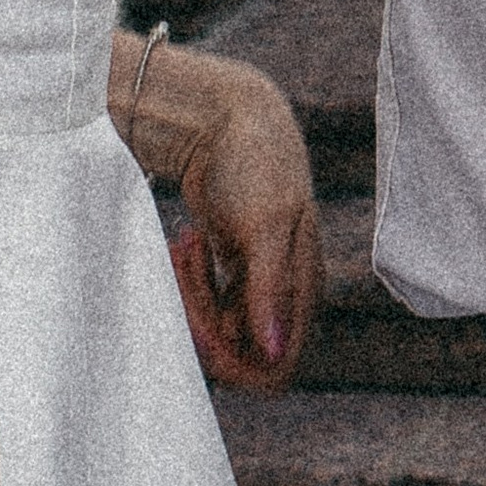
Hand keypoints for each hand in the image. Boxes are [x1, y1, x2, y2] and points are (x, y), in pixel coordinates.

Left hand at [170, 61, 321, 391]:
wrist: (226, 117)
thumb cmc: (254, 162)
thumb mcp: (264, 223)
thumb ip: (270, 289)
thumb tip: (276, 352)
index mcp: (303, 289)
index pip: (276, 368)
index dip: (235, 362)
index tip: (202, 327)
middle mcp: (283, 295)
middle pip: (240, 353)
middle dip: (205, 323)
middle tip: (182, 271)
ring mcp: (257, 284)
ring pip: (220, 330)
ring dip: (194, 299)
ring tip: (183, 246)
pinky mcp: (233, 271)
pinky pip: (210, 305)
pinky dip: (191, 285)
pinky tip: (184, 244)